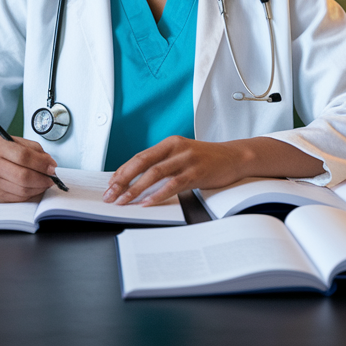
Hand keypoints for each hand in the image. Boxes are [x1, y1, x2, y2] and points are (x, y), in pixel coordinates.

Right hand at [0, 135, 56, 202]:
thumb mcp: (15, 141)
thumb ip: (34, 149)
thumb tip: (49, 163)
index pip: (23, 156)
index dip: (42, 163)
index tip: (52, 166)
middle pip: (23, 177)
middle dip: (43, 178)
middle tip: (51, 177)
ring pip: (22, 190)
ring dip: (39, 188)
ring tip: (45, 182)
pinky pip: (18, 198)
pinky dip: (30, 194)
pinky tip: (34, 188)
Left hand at [103, 136, 249, 205]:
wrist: (234, 157)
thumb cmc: (206, 160)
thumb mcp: (181, 156)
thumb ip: (163, 164)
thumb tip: (137, 180)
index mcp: (169, 143)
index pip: (139, 157)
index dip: (122, 171)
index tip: (110, 184)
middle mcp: (176, 148)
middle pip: (142, 162)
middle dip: (123, 179)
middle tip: (110, 194)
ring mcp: (186, 159)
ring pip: (155, 173)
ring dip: (135, 188)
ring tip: (124, 200)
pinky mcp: (197, 171)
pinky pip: (173, 184)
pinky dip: (158, 194)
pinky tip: (147, 202)